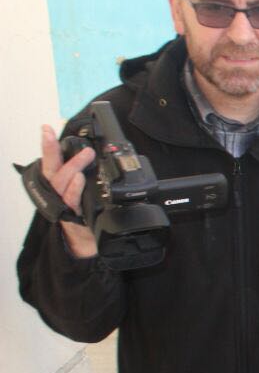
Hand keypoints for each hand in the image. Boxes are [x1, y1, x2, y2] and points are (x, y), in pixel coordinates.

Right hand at [40, 124, 97, 257]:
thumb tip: (97, 157)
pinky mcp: (71, 217)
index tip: (46, 128)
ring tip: (85, 156)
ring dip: (73, 166)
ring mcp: (62, 205)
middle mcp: (56, 193)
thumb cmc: (85, 216)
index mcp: (59, 185)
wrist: (87, 243)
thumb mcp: (85, 193)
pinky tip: (80, 179)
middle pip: (51, 168)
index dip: (48, 146)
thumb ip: (87, 177)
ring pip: (61, 182)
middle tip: (53, 133)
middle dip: (51, 150)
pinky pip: (71, 200)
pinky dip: (74, 188)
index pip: (52, 162)